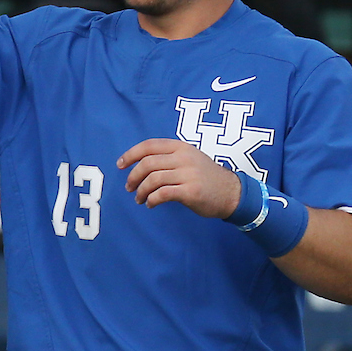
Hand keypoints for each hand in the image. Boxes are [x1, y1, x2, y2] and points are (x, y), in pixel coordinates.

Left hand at [117, 138, 243, 220]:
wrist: (231, 192)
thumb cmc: (206, 177)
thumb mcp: (190, 158)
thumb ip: (169, 157)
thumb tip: (140, 164)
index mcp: (181, 147)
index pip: (149, 145)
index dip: (131, 154)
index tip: (120, 165)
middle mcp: (184, 158)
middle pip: (147, 163)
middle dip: (133, 176)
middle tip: (129, 187)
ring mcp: (188, 174)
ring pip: (153, 180)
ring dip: (141, 191)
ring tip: (139, 199)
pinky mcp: (190, 191)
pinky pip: (162, 194)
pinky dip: (152, 200)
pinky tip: (151, 204)